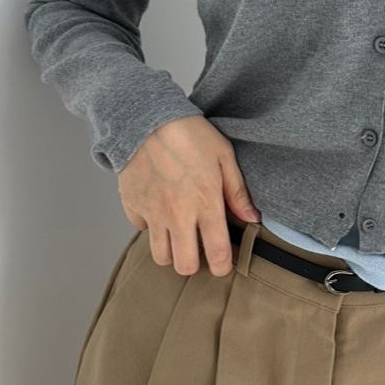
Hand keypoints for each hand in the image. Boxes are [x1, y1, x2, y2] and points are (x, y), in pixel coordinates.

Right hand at [117, 116, 260, 276]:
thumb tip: (252, 218)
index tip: (223, 264)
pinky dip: (150, 225)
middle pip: (183, 266)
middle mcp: (178, 215)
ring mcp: (152, 213)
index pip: (217, 254)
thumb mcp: (223, 156)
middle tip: (199, 250)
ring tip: (179, 234)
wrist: (145, 118)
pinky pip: (141, 229)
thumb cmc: (188, 133)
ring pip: (160, 256)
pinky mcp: (132, 205)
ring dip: (171, 250)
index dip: (222, 266)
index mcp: (205, 204)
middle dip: (194, 264)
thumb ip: (237, 191)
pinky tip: (159, 210)